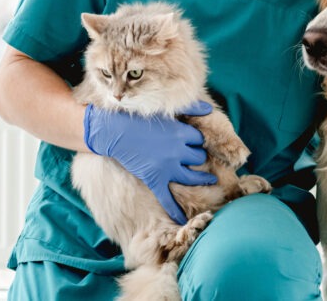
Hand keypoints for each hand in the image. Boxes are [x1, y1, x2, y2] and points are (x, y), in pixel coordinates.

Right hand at [83, 100, 216, 223]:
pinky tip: (183, 218)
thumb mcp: (167, 111)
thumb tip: (209, 109)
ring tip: (210, 180)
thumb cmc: (141, 118)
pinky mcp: (155, 179)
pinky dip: (176, 210)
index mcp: (182, 134)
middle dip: (199, 156)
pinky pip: (168, 199)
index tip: (197, 141)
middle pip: (199, 157)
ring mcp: (167, 168)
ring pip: (192, 177)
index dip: (199, 140)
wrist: (116, 131)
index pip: (200, 139)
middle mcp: (178, 152)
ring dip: (202, 179)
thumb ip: (191, 108)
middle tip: (198, 157)